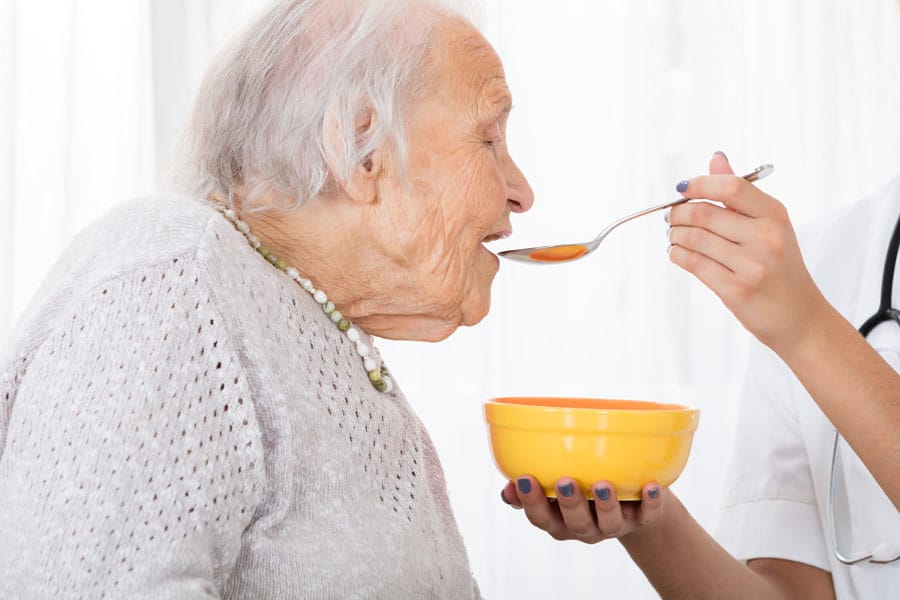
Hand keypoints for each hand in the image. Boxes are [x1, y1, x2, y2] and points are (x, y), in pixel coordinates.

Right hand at [500, 476, 663, 542]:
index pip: (542, 518)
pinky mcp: (643, 518)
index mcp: (562, 521)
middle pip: (576, 524)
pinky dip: (650, 503)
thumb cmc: (585, 489)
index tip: (523, 478)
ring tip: (601, 485)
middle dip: (569, 504)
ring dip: (605, 505)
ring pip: (609, 524)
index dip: (531, 502)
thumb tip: (506, 488)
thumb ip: (531, 489)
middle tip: (565, 482)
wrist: (633, 504)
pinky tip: (650, 486)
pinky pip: (648, 516)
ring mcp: (616, 525)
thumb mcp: (557, 490)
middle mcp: (587, 527)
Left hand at [667, 152, 828, 349]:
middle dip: (678, 213)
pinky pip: (693, 264)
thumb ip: (740, 193)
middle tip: (671, 216)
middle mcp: (765, 237)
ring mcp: (751, 265)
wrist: (799, 316)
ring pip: (694, 238)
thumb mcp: (771, 225)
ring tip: (675, 235)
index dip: (699, 184)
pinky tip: (678, 252)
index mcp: (774, 215)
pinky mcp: (735, 289)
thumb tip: (716, 159)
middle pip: (703, 213)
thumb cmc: (780, 268)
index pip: (731, 187)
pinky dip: (677, 254)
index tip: (681, 188)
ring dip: (675, 235)